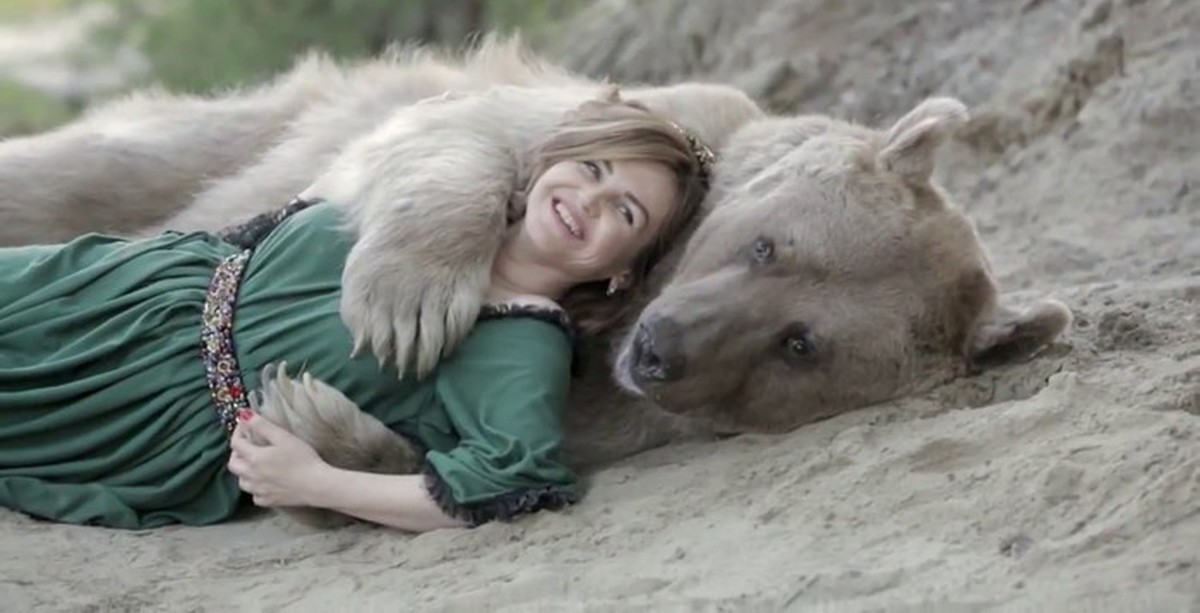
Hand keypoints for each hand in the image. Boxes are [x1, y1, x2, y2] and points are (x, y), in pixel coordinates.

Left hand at [227, 410, 328, 507]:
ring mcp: (258, 490)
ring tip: (256, 464)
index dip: (239, 432)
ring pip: (241, 480)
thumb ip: (262, 425)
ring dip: (244, 471)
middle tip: (249, 445)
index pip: (236, 443)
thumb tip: (243, 415)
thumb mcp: (284, 437)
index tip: (247, 426)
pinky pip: (254, 494)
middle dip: (238, 452)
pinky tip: (265, 482)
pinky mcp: (267, 501)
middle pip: (233, 463)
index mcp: (254, 458)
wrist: (317, 485)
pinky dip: (256, 487)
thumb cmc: (303, 459)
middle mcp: (251, 476)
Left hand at [339, 237, 488, 378]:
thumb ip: (357, 304)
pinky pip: (454, 331)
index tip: (378, 354)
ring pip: (426, 346)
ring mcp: (431, 296)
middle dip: (398, 361)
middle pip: (396, 347)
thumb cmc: (399, 234)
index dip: (373, 349)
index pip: (366, 335)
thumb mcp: (362, 260)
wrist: (444, 207)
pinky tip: (446, 347)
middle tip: (402, 369)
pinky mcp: (462, 295)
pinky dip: (450, 343)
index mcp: (367, 282)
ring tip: (422, 368)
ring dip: (424, 361)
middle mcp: (398, 294)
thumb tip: (357, 349)